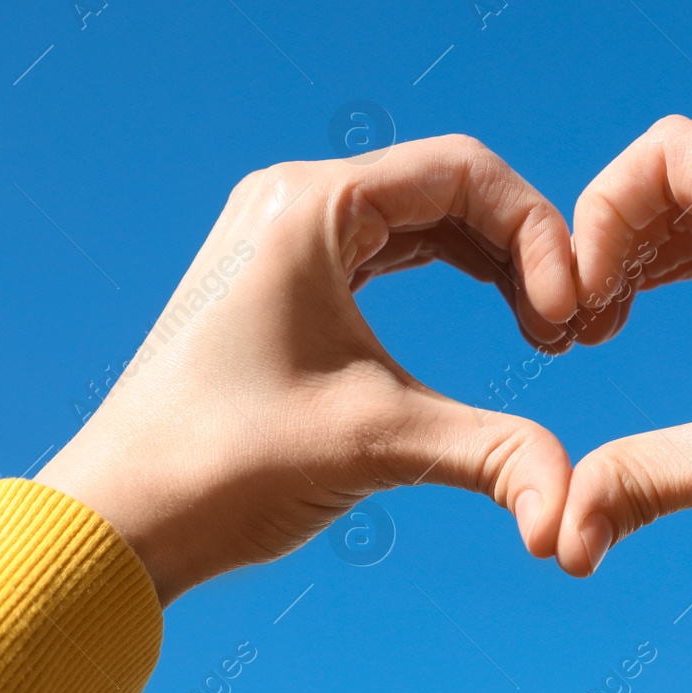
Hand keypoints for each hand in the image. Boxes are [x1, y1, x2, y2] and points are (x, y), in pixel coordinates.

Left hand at [36, 136, 576, 604]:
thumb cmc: (224, 466)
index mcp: (309, 204)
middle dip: (523, 253)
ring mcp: (282, 237)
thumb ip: (492, 455)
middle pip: (449, 189)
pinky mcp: (282, 280)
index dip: (539, 237)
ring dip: (492, 267)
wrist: (118, 520)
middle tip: (566, 334)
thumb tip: (573, 511)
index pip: (464, 171)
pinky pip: (389, 253)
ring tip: (541, 335)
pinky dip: (450, 279)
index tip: (567, 323)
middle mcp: (292, 200)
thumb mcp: (375, 442)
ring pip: (423, 222)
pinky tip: (494, 321)